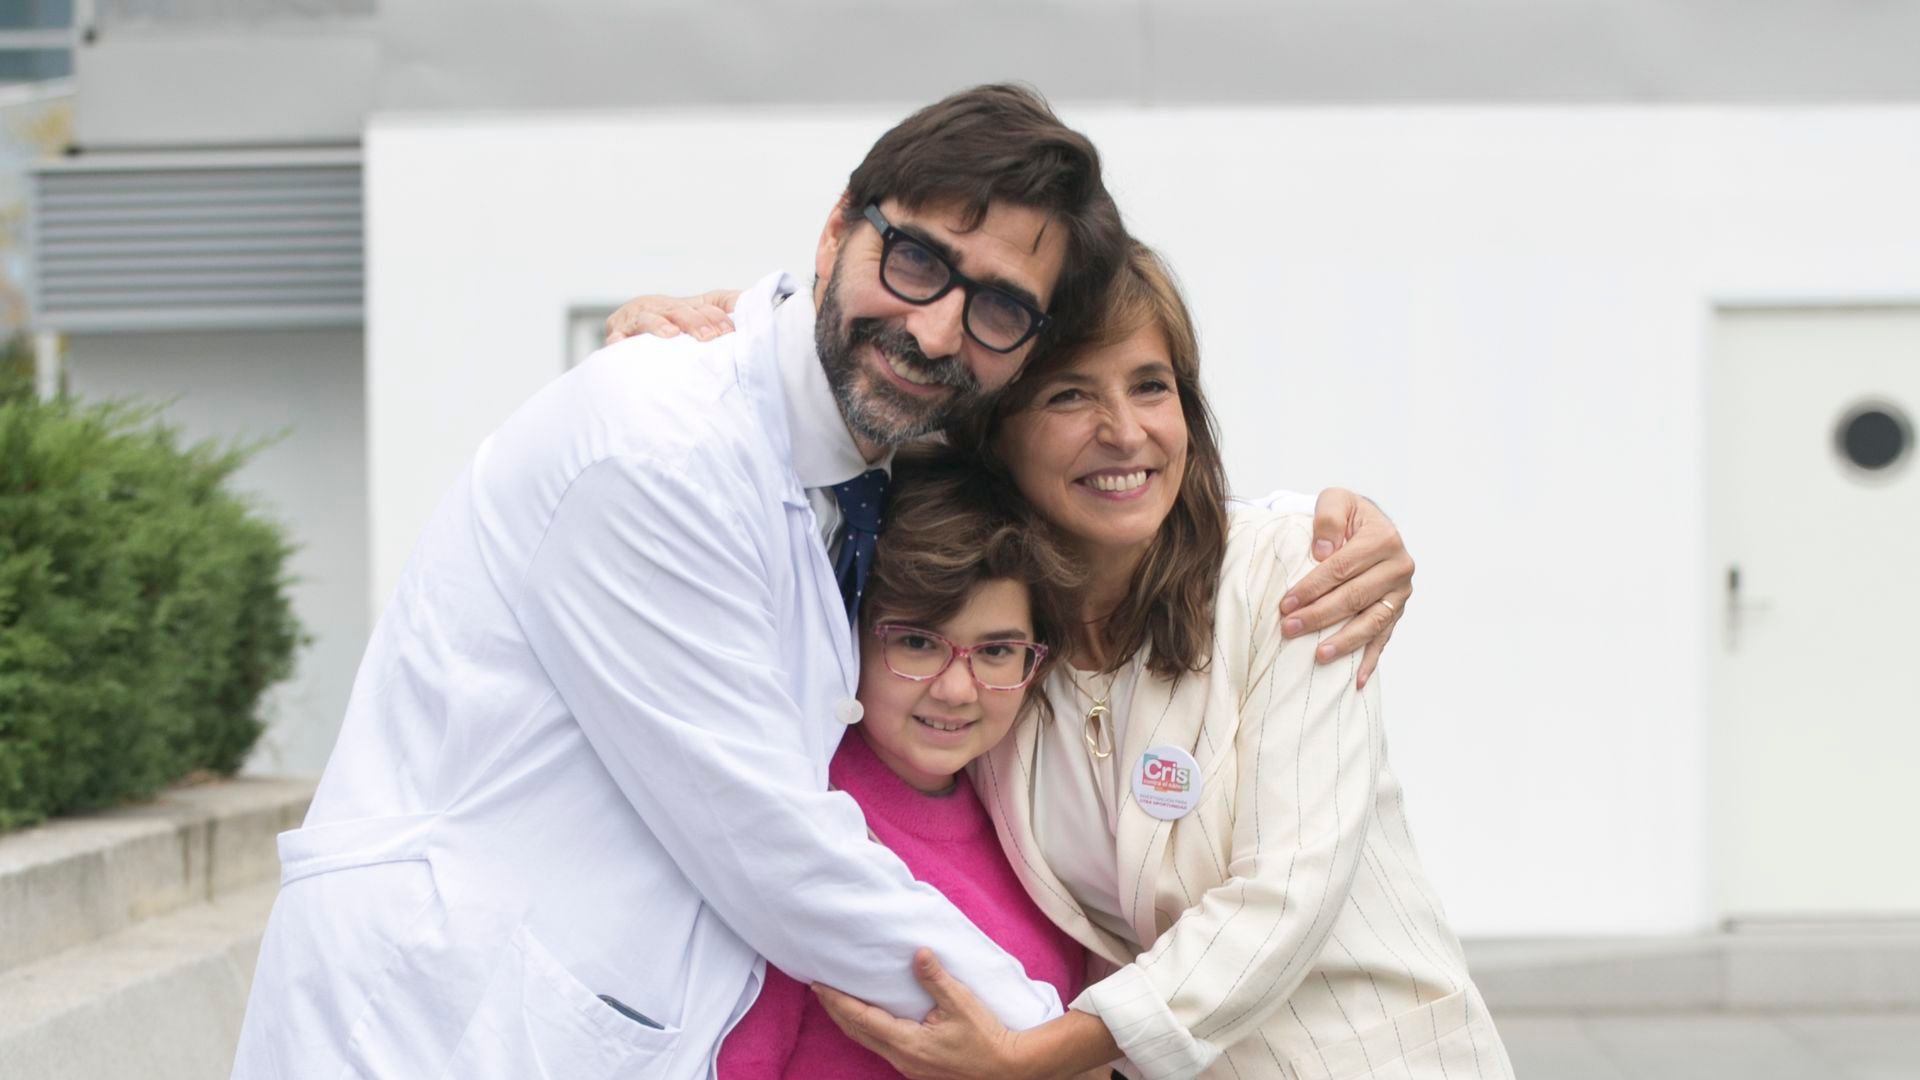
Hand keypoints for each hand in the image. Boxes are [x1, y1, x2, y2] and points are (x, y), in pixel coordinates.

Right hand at [602, 289, 741, 344]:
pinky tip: (619, 343)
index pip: (703, 307)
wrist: (630, 335)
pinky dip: (618, 340)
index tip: (729, 332)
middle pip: (678, 310)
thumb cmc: (674, 330)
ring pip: (647, 318)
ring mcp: (635, 319)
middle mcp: (659, 307)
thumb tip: (747, 305)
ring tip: (670, 334)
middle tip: (708, 337)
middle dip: (694, 322)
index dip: (717, 318)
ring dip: (659, 325)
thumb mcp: (702, 318)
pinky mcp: (616, 332)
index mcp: (683, 305)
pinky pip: (616, 336)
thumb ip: (725, 310)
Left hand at [813, 949, 1023, 1079]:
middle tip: (819, 989)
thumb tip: (918, 953)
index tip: (819, 985)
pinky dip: (867, 1030)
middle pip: (858, 1033)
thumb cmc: (985, 1037)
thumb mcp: (961, 1003)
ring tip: (837, 1002)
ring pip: (868, 1042)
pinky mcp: (916, 1067)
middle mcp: (901, 1058)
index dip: (838, 1002)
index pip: (862, 1019)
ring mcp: (908, 1066)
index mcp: (907, 1042)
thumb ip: (936, 979)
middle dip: (836, 1011)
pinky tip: (869, 1020)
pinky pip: (881, 1047)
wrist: (1006, 1069)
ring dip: (850, 1021)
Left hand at [1279, 489, 1412, 688]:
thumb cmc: (1347, 516)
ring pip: (1372, 622)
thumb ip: (1328, 518)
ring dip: (1345, 642)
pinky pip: (1384, 638)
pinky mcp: (1397, 611)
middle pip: (1355, 598)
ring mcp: (1400, 593)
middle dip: (1320, 616)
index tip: (1286, 604)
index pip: (1341, 568)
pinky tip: (1356, 681)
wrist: (1368, 525)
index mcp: (1383, 538)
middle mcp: (1398, 567)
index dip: (1312, 588)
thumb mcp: (1336, 501)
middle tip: (1289, 629)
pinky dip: (1370, 659)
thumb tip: (1322, 550)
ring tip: (1319, 656)